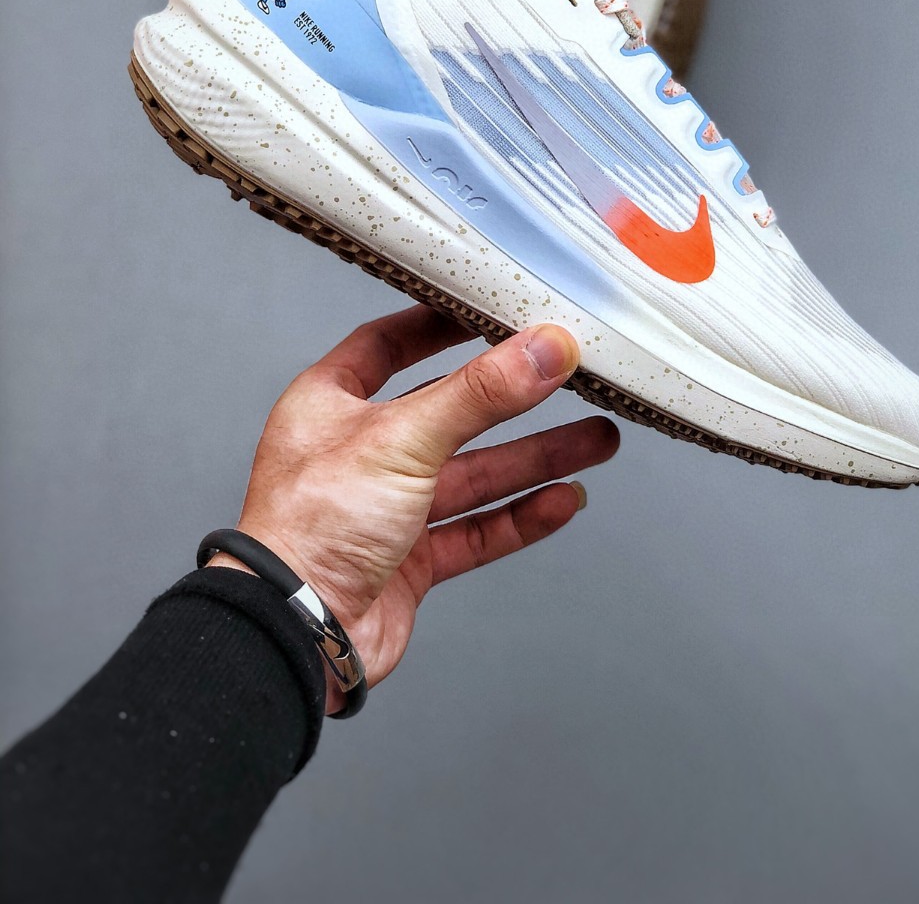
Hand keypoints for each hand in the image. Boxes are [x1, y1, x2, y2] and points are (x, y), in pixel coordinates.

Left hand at [209, 305, 618, 706]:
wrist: (296, 633)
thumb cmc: (310, 528)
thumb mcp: (403, 437)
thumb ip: (480, 393)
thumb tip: (542, 349)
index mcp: (331, 404)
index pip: (388, 344)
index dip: (439, 325)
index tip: (490, 311)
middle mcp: (357, 452)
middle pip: (450, 413)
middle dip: (515, 401)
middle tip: (570, 379)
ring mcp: (385, 509)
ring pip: (473, 475)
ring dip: (534, 460)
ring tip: (596, 443)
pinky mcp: (409, 561)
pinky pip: (476, 530)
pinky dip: (520, 517)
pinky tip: (562, 501)